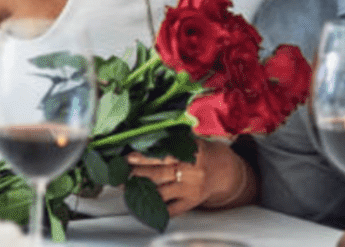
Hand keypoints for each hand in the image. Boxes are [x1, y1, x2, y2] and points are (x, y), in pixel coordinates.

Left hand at [126, 139, 250, 214]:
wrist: (224, 172)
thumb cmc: (203, 154)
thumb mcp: (193, 142)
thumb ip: (175, 140)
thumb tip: (146, 133)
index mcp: (193, 152)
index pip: (165, 154)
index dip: (146, 155)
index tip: (129, 155)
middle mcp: (192, 171)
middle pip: (159, 173)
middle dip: (138, 173)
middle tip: (120, 172)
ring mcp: (191, 188)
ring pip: (162, 192)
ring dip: (142, 191)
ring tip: (126, 187)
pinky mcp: (191, 202)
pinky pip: (172, 209)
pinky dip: (158, 209)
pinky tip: (144, 206)